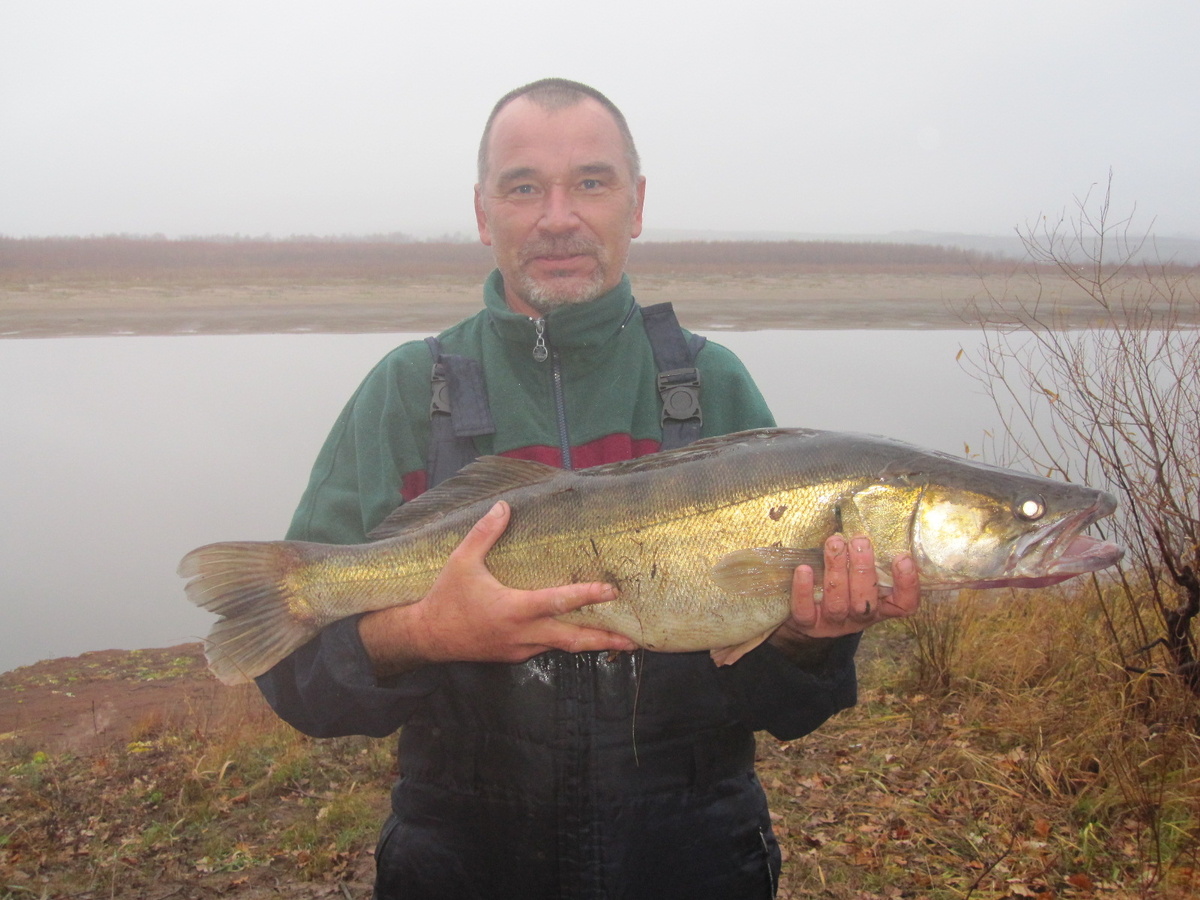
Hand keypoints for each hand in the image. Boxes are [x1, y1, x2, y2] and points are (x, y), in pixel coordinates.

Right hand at [359, 501, 635, 674]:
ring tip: (620, 639)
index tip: (612, 591)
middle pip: (573, 639)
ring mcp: (520, 648)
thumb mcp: (461, 561)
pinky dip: (566, 641)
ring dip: (590, 642)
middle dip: (605, 639)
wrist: (426, 637)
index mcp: (513, 609)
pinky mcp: (514, 655)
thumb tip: (504, 506)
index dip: (586, 595)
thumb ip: (484, 533)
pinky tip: (579, 634)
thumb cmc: (445, 597)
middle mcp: (522, 633)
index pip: (558, 602)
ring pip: (562, 646)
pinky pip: (546, 648)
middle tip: (635, 639)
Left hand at [771, 534, 920, 649]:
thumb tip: (872, 521)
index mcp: (880, 607)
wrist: (808, 617)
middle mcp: (859, 618)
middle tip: (860, 541)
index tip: (902, 557)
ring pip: (837, 603)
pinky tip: (804, 569)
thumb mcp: (861, 575)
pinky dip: (804, 590)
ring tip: (834, 543)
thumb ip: (870, 558)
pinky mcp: (807, 624)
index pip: (904, 604)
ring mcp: (832, 623)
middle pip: (866, 603)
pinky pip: (805, 611)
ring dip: (837, 572)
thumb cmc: (841, 586)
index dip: (907, 584)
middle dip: (863, 571)